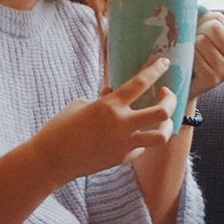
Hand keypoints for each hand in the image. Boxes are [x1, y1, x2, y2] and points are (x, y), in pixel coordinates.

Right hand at [27, 58, 178, 181]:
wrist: (52, 160)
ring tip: (163, 118)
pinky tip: (135, 134)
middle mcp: (122, 124)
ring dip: (167, 124)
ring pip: (162, 135)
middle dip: (171, 99)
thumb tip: (114, 93)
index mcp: (109, 105)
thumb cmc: (61, 128)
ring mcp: (125, 143)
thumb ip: (104, 99)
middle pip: (163, 111)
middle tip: (166, 93)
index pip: (140, 83)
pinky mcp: (123, 158)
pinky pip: (142, 146)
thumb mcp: (81, 105)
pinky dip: (142, 138)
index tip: (164, 62)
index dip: (156, 70)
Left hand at [188, 10, 223, 101]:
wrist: (182, 91)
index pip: (218, 18)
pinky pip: (196, 56)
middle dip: (197, 32)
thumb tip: (198, 6)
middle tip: (191, 45)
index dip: (201, 20)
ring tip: (188, 56)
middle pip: (213, 27)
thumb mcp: (201, 40)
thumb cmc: (190, 61)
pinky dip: (187, 57)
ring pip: (202, 40)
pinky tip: (187, 65)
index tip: (195, 32)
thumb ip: (202, 23)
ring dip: (190, 46)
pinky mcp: (212, 78)